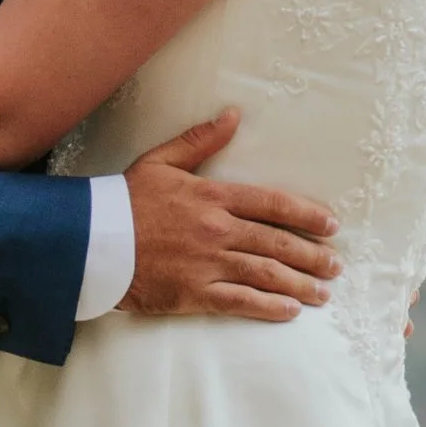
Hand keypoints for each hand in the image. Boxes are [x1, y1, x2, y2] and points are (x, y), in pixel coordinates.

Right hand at [121, 112, 337, 322]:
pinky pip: (240, 302)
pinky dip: (269, 307)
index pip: (272, 204)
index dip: (306, 215)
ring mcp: (207, 264)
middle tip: (335, 266)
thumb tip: (233, 115)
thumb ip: (200, 141)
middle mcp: (217, 231)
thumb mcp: (161, 161)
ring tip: (323, 292)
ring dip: (300, 285)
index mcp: (212, 197)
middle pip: (277, 243)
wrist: (90, 242)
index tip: (330, 225)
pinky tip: (290, 311)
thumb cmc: (124, 201)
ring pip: (266, 275)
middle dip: (312, 256)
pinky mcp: (193, 293)